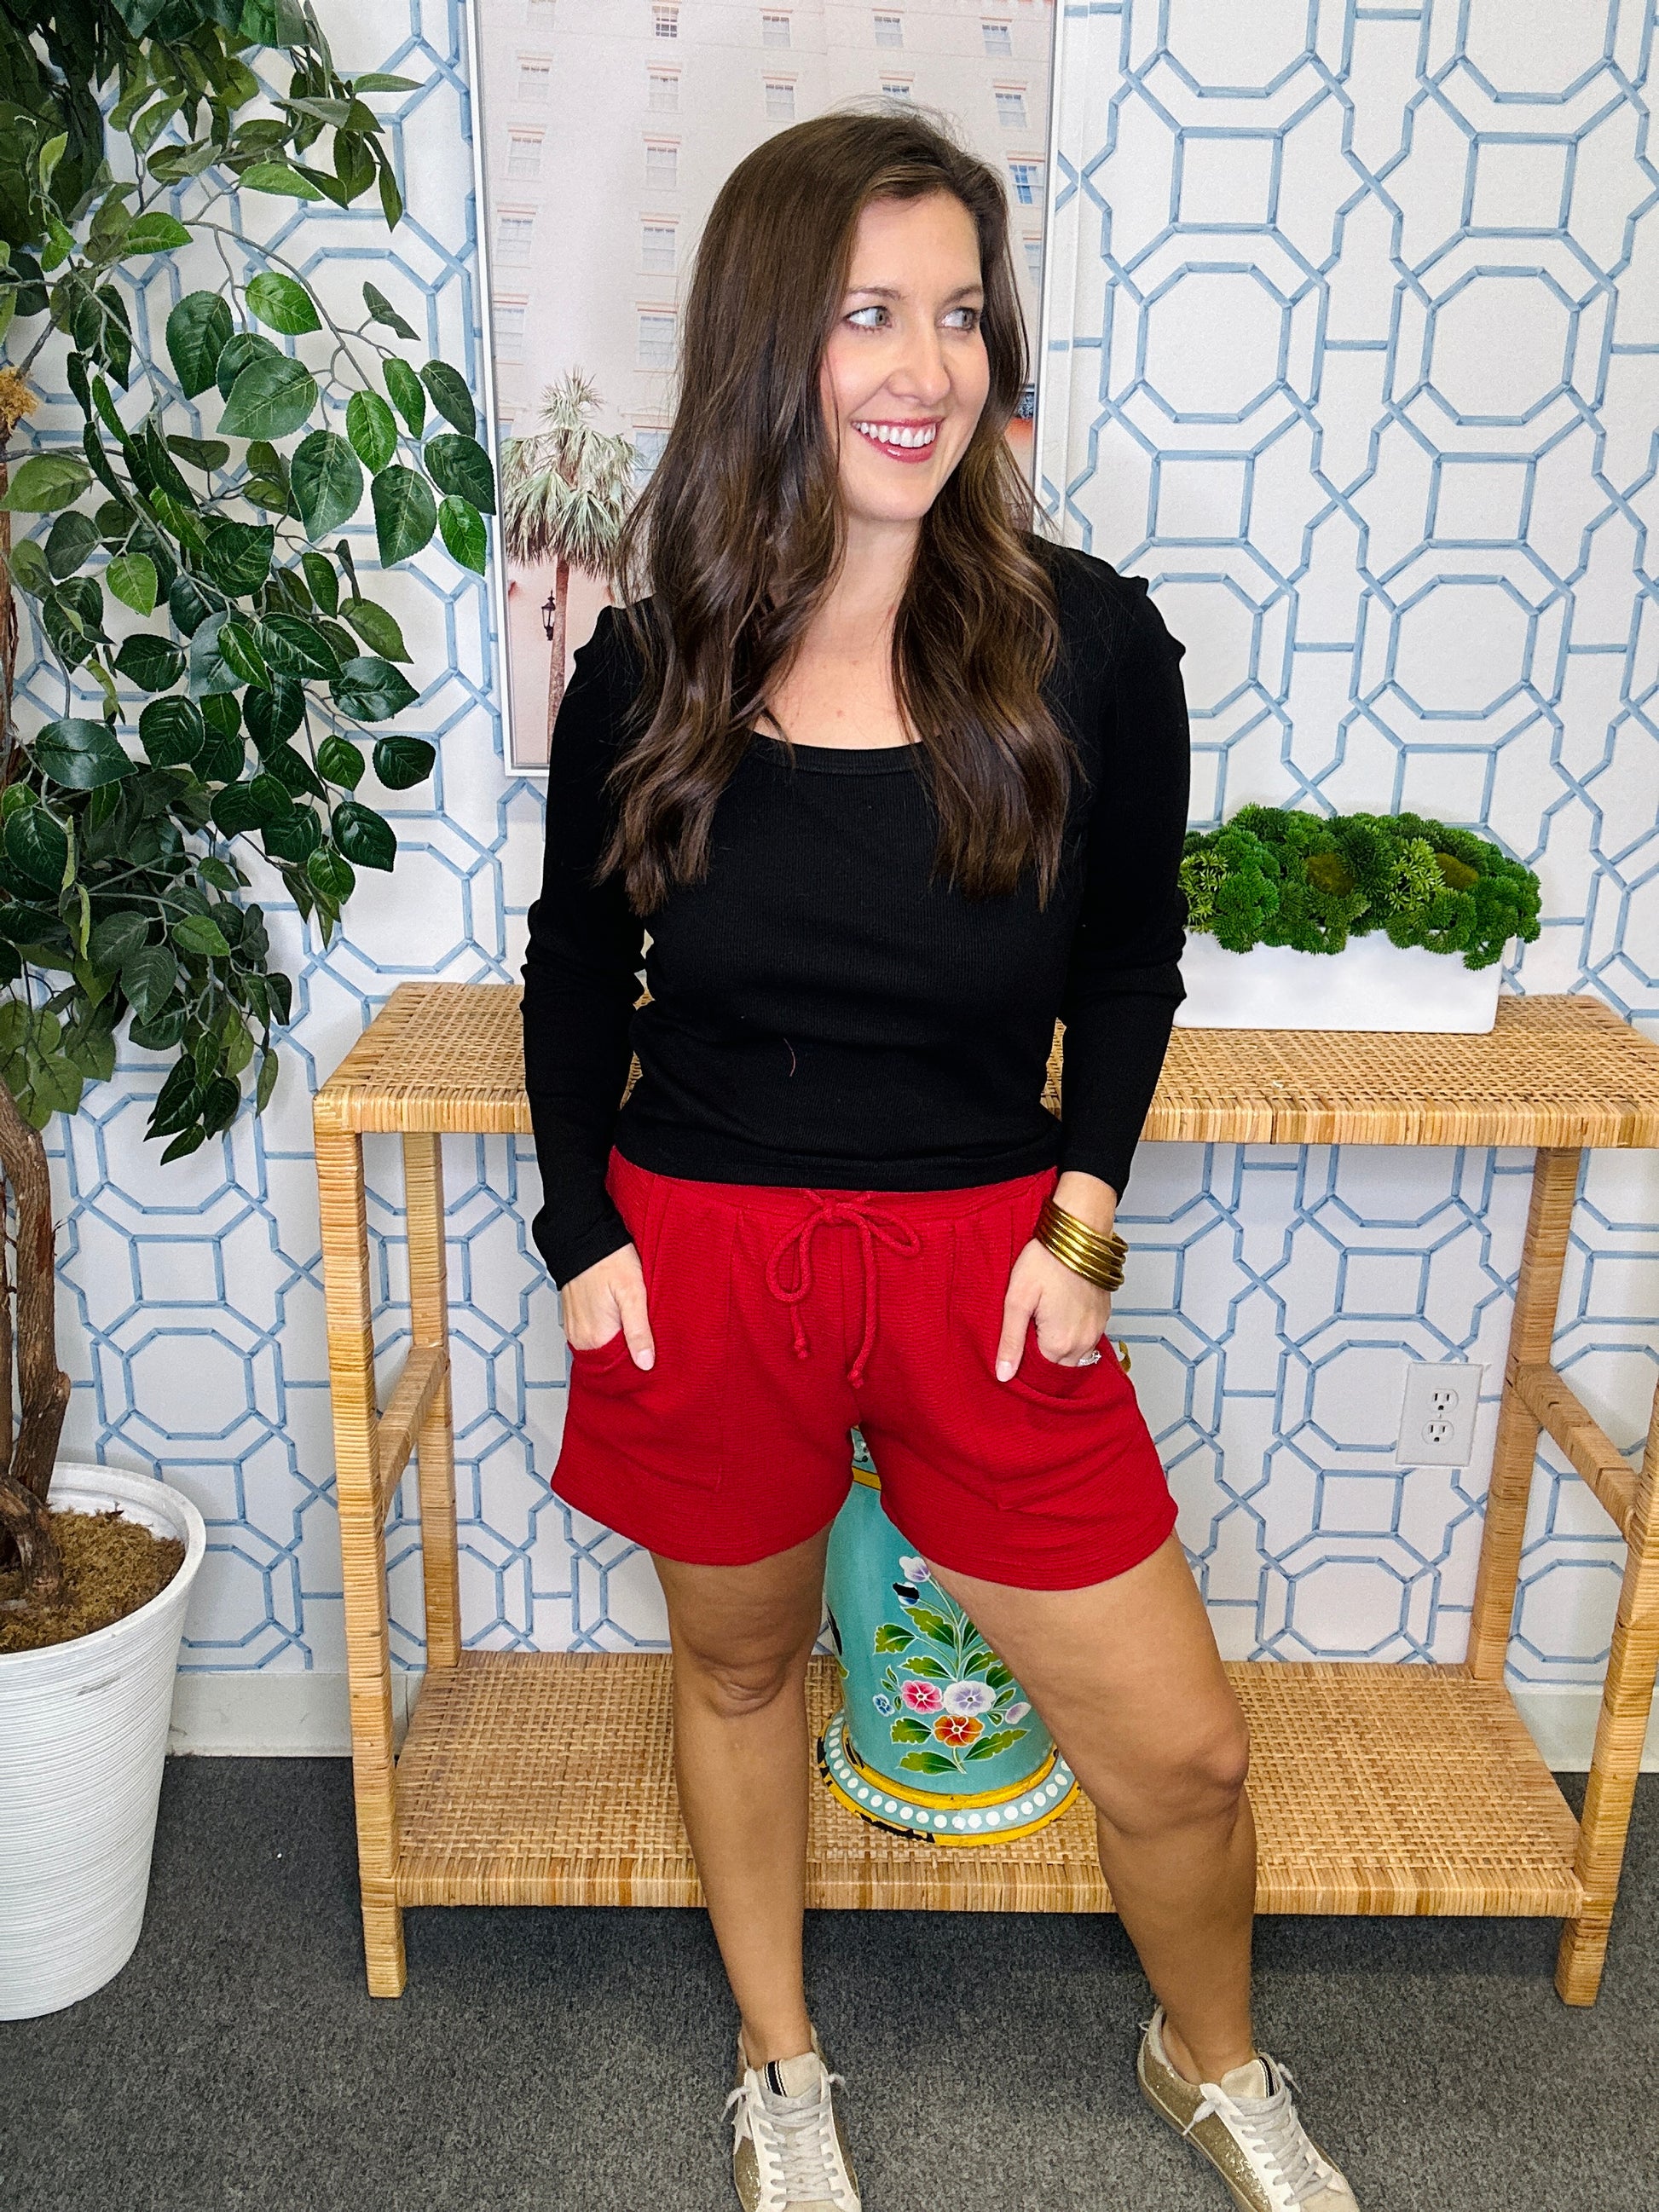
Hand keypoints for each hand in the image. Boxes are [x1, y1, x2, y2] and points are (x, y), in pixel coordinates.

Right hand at [560, 1242, 655, 1368]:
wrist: (584, 1237)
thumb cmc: (610, 1260)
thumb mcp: (633, 1294)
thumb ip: (638, 1331)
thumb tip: (645, 1364)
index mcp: (595, 1337)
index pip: (620, 1369)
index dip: (640, 1364)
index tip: (656, 1358)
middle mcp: (581, 1338)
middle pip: (610, 1360)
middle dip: (630, 1356)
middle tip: (651, 1343)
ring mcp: (575, 1329)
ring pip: (602, 1348)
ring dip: (619, 1344)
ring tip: (637, 1331)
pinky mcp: (574, 1319)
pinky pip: (593, 1337)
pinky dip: (607, 1334)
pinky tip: (620, 1322)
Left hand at [994, 1169, 1118, 1380]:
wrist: (1078, 1233)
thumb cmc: (1046, 1261)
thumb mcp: (1017, 1300)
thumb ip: (1011, 1341)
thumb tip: (1004, 1375)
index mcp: (1060, 1343)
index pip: (1039, 1373)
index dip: (1024, 1361)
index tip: (1016, 1342)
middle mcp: (1083, 1342)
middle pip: (1059, 1367)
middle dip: (1042, 1357)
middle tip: (1028, 1330)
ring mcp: (1097, 1330)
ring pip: (1075, 1355)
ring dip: (1059, 1347)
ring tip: (1043, 1322)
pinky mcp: (1104, 1316)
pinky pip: (1087, 1339)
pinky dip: (1073, 1335)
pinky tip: (1059, 1315)